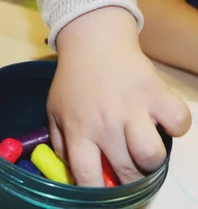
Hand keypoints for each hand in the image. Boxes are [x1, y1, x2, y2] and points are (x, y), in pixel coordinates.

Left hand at [47, 7, 191, 186]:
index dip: (96, 191)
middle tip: (127, 168)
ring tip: (143, 150)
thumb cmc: (74, 81)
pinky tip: (161, 122)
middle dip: (129, 179)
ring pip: (152, 155)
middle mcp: (105, 124)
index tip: (103, 192)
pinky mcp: (156, 93)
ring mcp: (133, 109)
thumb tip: (72, 172)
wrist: (93, 43)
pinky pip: (179, 123)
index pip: (87, 175)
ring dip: (151, 160)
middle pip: (126, 171)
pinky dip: (177, 127)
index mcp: (79, 130)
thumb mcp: (55, 112)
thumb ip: (61, 144)